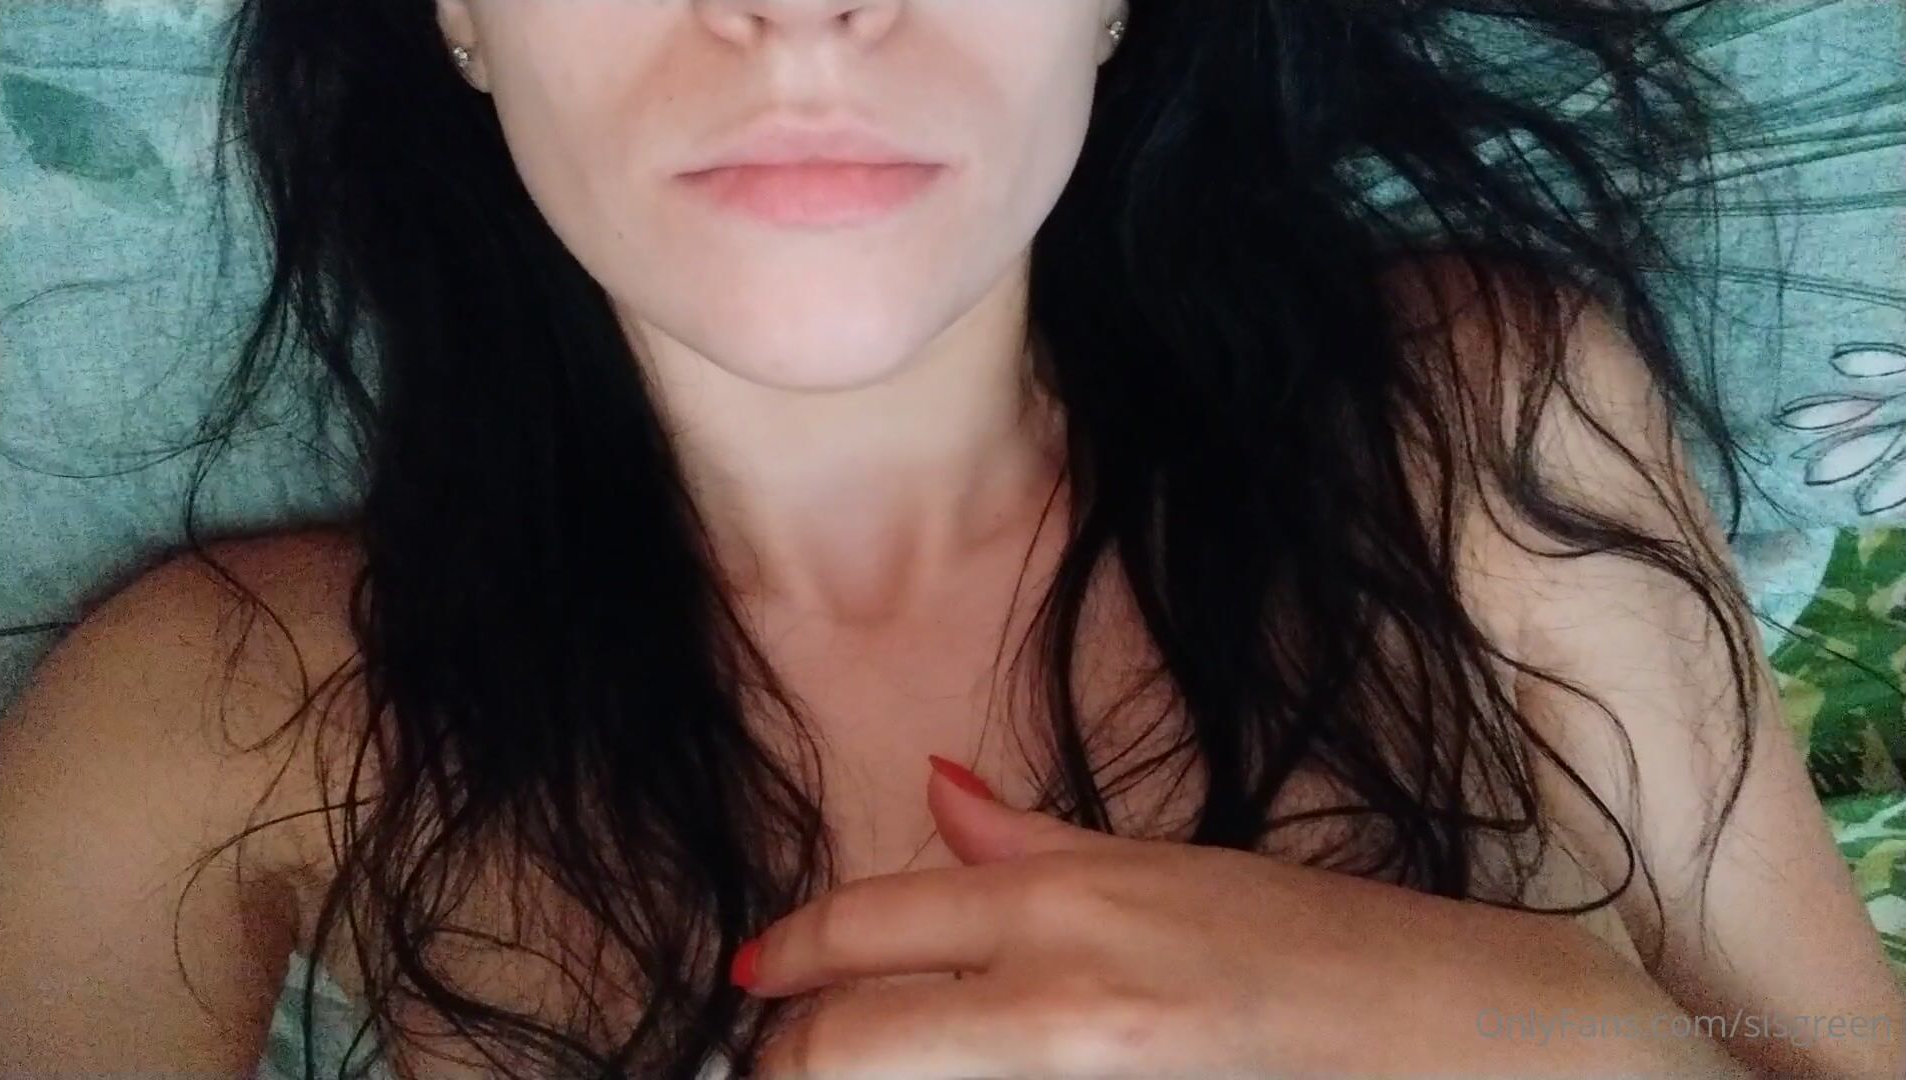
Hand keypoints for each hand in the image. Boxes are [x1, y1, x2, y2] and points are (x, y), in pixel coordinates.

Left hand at [734, 755, 1750, 1078]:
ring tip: (857, 1070)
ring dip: (855, 1079)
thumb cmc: (1335, 954)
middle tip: (771, 1062)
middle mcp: (1068, 995)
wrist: (1485, 1046)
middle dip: (788, 1056)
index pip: (872, 927)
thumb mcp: (1177, 875)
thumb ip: (1037, 852)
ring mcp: (1094, 1076)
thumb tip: (936, 794)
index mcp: (1077, 908)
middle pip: (847, 1041)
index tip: (758, 986)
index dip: (791, 961)